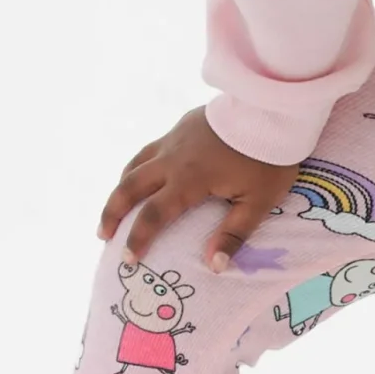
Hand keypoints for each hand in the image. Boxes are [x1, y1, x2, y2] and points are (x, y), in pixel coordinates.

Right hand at [96, 105, 306, 273]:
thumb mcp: (259, 201)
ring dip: (120, 188)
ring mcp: (174, 139)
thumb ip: (234, 234)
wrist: (272, 107)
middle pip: (129, 186)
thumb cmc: (269, 158)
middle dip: (111, 212)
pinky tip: (142, 174)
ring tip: (115, 208)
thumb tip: (213, 266)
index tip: (128, 260)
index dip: (137, 239)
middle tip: (102, 235)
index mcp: (189, 180)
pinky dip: (137, 166)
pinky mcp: (181, 126)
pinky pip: (150, 149)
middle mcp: (173, 159)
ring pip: (135, 164)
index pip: (153, 215)